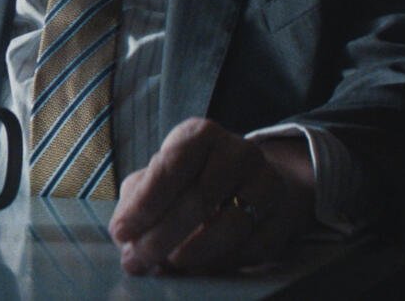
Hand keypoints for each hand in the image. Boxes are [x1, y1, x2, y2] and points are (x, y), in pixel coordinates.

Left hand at [107, 118, 314, 273]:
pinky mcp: (282, 215)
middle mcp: (238, 152)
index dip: (145, 203)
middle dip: (162, 236)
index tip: (121, 233)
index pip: (171, 166)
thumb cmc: (193, 178)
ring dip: (192, 252)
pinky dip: (221, 263)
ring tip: (167, 265)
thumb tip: (125, 236)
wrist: (252, 181)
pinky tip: (197, 269)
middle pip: (199, 198)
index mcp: (200, 135)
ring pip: (230, 226)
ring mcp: (267, 182)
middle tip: (137, 261)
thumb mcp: (161, 175)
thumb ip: (139, 200)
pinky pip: (252, 247)